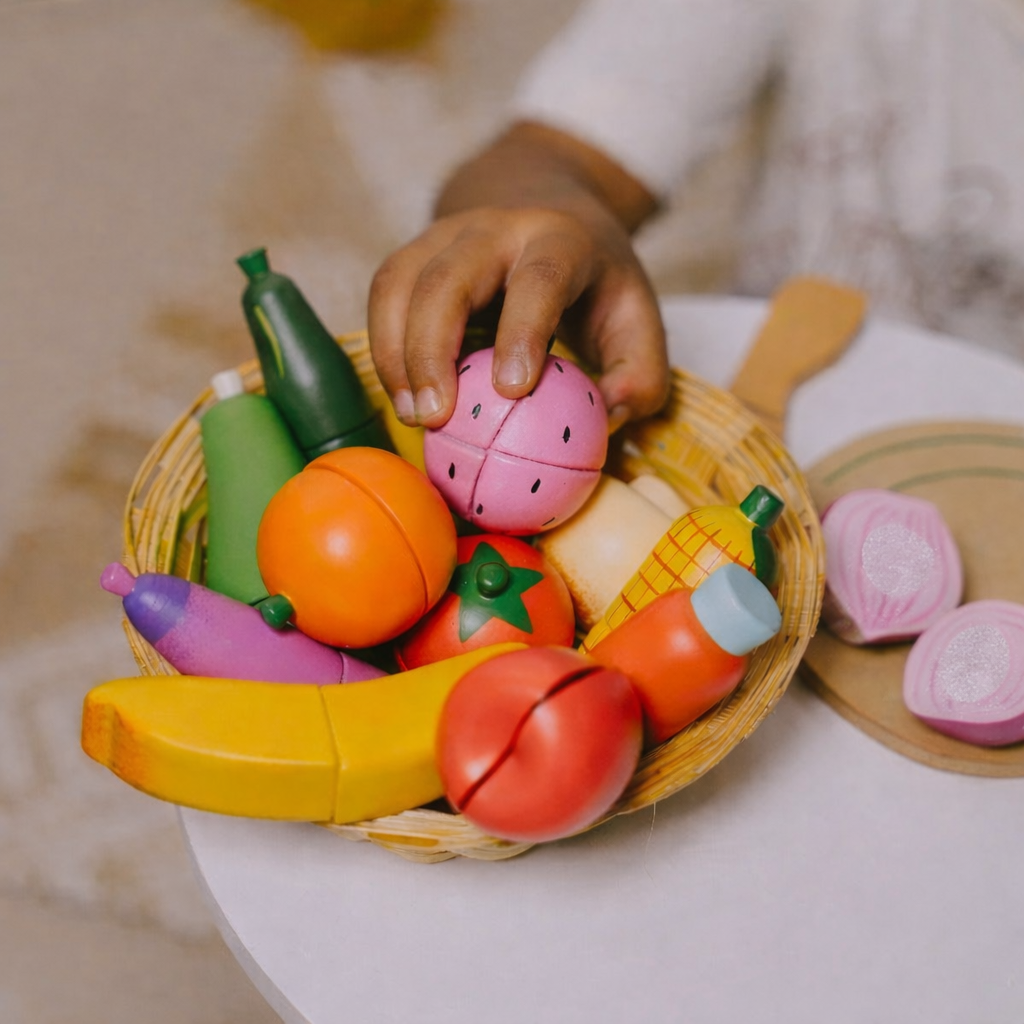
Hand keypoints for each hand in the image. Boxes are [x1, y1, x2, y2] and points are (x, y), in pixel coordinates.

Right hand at [367, 123, 669, 430]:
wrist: (546, 207)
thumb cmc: (593, 282)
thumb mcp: (637, 317)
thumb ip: (640, 372)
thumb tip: (608, 417)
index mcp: (561, 240)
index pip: (539, 279)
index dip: (523, 331)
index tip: (511, 390)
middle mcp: (496, 228)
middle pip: (449, 278)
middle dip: (434, 350)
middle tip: (436, 418)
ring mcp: (445, 235)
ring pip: (402, 282)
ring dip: (396, 353)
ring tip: (412, 415)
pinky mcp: (414, 252)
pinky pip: (384, 294)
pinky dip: (384, 348)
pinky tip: (401, 395)